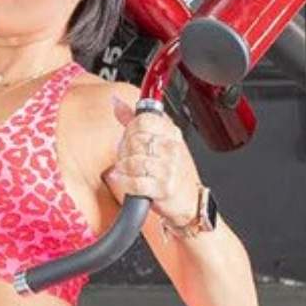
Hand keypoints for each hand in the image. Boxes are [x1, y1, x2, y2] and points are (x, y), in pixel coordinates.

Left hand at [103, 95, 201, 225]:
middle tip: (127, 157)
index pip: (144, 119)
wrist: (189, 202)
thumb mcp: (159, 141)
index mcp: (172, 133)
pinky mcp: (163, 189)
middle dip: (125, 149)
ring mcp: (169, 169)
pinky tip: (127, 182)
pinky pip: (135, 182)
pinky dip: (126, 183)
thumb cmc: (172, 172)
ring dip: (125, 167)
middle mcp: (172, 149)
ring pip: (134, 161)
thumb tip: (116, 103)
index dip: (131, 128)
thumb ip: (136, 121)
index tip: (130, 136)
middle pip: (136, 139)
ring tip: (128, 171)